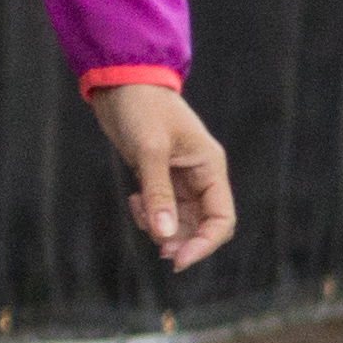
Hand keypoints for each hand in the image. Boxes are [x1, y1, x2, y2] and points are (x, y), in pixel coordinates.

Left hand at [86, 77, 236, 270]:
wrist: (121, 82)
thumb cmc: (142, 108)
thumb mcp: (150, 150)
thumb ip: (158, 194)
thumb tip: (165, 236)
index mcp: (210, 167)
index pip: (221, 219)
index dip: (205, 244)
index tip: (179, 260)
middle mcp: (201, 177)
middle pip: (203, 226)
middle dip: (182, 241)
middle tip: (159, 251)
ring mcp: (181, 179)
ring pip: (180, 222)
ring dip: (161, 228)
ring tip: (139, 211)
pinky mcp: (161, 179)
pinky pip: (162, 210)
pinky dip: (148, 215)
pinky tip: (133, 199)